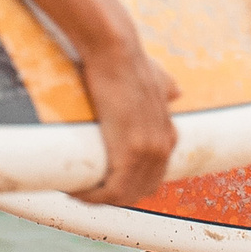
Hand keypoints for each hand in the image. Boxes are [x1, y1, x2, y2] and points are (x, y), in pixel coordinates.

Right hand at [69, 29, 181, 206]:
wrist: (116, 52)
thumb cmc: (129, 62)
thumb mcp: (157, 78)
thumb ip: (166, 86)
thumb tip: (177, 92)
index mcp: (168, 135)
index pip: (153, 176)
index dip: (128, 184)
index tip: (102, 183)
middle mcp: (164, 147)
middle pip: (140, 190)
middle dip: (112, 196)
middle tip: (83, 191)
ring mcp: (150, 151)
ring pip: (125, 195)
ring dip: (98, 199)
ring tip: (73, 191)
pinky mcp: (131, 153)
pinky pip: (113, 191)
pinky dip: (92, 197)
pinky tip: (74, 192)